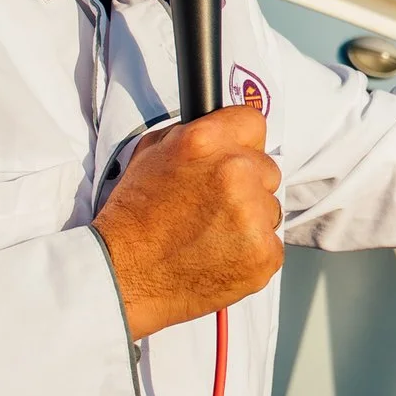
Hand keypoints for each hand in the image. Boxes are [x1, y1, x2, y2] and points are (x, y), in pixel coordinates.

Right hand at [93, 105, 282, 339]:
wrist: (124, 273)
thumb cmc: (134, 217)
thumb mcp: (153, 154)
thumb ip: (195, 135)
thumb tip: (223, 129)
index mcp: (205, 141)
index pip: (252, 123)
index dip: (243, 142)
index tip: (236, 156)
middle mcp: (233, 172)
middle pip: (267, 169)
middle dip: (247, 185)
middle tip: (213, 206)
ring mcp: (252, 215)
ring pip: (271, 209)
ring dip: (250, 220)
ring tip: (212, 235)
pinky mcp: (263, 253)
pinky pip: (271, 245)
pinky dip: (251, 252)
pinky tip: (220, 256)